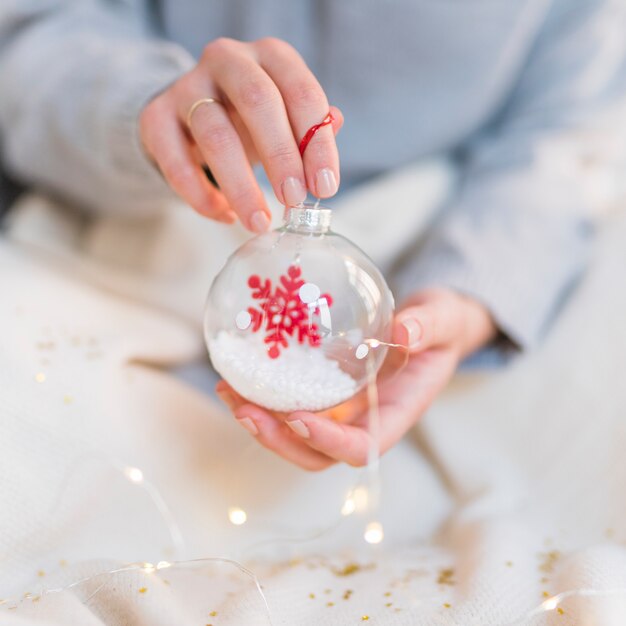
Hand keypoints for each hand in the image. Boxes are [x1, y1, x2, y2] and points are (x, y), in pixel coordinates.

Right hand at [139, 37, 342, 229]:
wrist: (189, 115)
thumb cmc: (249, 119)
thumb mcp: (285, 118)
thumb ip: (311, 126)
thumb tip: (335, 124)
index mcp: (270, 57)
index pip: (301, 93)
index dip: (316, 144)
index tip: (325, 188)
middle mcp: (228, 60)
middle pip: (258, 101)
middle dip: (281, 157)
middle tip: (293, 201)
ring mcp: (187, 87)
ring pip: (214, 134)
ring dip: (240, 185)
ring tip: (259, 221)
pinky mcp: (155, 119)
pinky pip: (176, 162)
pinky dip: (202, 196)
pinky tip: (225, 215)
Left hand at [216, 289, 496, 469]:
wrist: (430, 327)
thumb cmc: (440, 327)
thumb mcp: (442, 319)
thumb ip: (428, 326)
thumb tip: (403, 332)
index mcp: (396, 414)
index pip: (361, 446)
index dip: (329, 442)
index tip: (299, 419)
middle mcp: (365, 420)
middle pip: (317, 454)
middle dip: (279, 440)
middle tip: (245, 409)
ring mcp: (342, 410)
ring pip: (297, 436)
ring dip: (261, 423)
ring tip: (229, 392)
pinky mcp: (326, 392)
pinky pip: (291, 405)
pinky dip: (262, 397)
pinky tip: (237, 376)